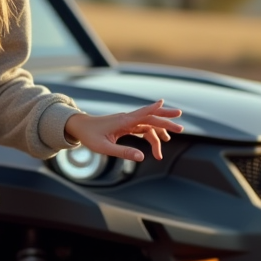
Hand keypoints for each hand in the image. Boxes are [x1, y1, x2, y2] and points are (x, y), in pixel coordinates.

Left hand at [63, 100, 183, 161]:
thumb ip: (123, 152)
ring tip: (169, 142)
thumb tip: (142, 157)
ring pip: (148, 124)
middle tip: (180, 129)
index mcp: (122, 121)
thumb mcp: (104, 148)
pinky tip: (158, 142)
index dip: (153, 108)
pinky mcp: (126, 125)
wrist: (79, 127)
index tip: (164, 103)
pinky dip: (151, 134)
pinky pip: (143, 128)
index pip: (142, 114)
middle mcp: (127, 119)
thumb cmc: (90, 136)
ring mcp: (127, 121)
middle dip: (166, 123)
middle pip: (150, 118)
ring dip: (159, 132)